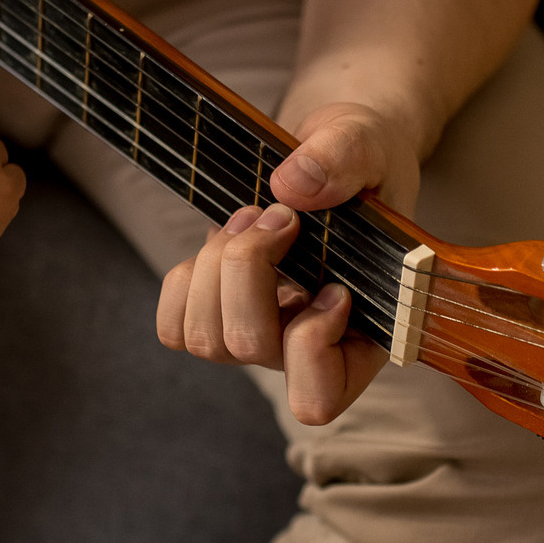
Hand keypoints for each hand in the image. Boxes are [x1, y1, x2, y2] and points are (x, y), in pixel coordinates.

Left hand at [155, 100, 419, 425]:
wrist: (333, 150)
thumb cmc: (365, 158)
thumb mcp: (370, 143)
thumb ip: (345, 159)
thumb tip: (292, 187)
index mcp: (362, 336)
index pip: (318, 398)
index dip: (309, 343)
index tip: (330, 284)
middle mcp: (307, 349)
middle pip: (247, 347)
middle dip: (247, 270)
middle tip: (277, 217)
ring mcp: (260, 336)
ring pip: (204, 338)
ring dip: (215, 267)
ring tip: (250, 218)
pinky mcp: (217, 314)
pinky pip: (174, 326)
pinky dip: (185, 279)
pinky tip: (221, 243)